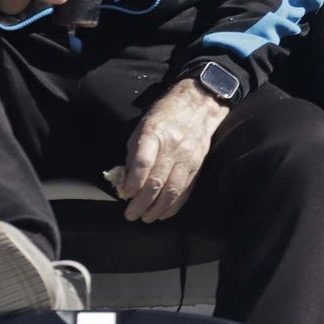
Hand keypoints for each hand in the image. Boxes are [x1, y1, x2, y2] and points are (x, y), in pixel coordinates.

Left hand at [120, 79, 228, 222]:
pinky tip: (163, 213)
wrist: (199, 105)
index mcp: (155, 132)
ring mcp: (187, 158)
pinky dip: (174, 206)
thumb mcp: (142, 126)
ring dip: (157, 209)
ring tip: (146, 218)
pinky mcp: (197, 166)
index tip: (125, 193)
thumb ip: (133, 154)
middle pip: (156, 181)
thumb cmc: (166, 114)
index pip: (143, 162)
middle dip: (141, 203)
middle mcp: (173, 146)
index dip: (133, 182)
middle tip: (130, 214)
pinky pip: (185, 190)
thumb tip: (125, 182)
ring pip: (172, 190)